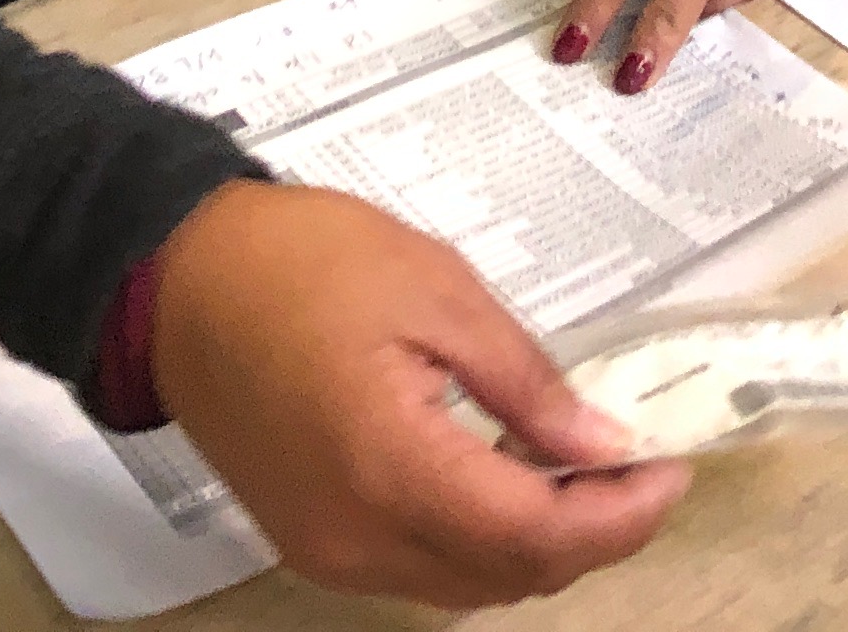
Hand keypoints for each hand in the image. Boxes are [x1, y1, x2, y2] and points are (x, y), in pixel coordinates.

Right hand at [147, 179, 688, 604]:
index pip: (535, 535)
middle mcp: (357, 537)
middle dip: (592, 535)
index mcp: (391, 467)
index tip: (672, 466)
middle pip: (508, 576)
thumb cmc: (306, 262)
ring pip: (467, 585)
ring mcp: (328, 552)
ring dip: (539, 544)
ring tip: (586, 469)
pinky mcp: (310, 543)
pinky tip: (510, 478)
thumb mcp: (438, 292)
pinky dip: (481, 541)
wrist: (175, 279)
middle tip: (641, 464)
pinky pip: (419, 569)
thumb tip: (606, 447)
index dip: (620, 516)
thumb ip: (526, 384)